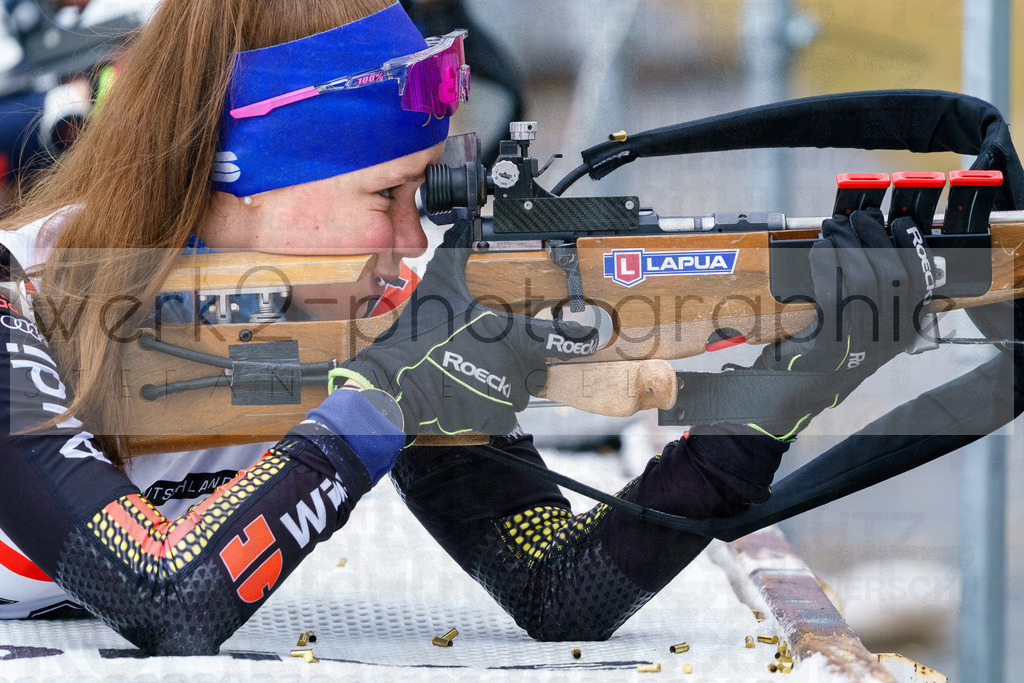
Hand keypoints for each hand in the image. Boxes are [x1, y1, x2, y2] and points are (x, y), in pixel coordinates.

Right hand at [337, 221, 597, 435]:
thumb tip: (462, 226)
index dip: (579, 339)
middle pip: (539, 367)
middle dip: (525, 361)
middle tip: (497, 353)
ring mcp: (507, 397)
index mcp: (513, 336)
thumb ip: (456, 255)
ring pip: (521, 391)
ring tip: (477, 373)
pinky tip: (468, 394)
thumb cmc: (419, 337)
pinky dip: (491, 407)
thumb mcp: (439, 288)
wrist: (395, 384)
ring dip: (506, 383)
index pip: (562, 339)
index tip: (591, 338)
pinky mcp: (493, 420)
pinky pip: (504, 414)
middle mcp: (518, 368)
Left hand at [749, 208, 935, 437]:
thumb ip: (867, 296)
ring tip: (830, 230)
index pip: (920, 279)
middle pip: (893, 273)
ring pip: (865, 278)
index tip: (892, 222)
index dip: (910, 246)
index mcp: (899, 333)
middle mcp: (888, 341)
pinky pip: (836, 293)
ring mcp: (861, 345)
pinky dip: (827, 265)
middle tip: (849, 219)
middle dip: (871, 237)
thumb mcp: (850, 327)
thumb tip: (866, 244)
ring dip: (846, 245)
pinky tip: (818, 251)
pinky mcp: (831, 346)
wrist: (780, 398)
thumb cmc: (811, 357)